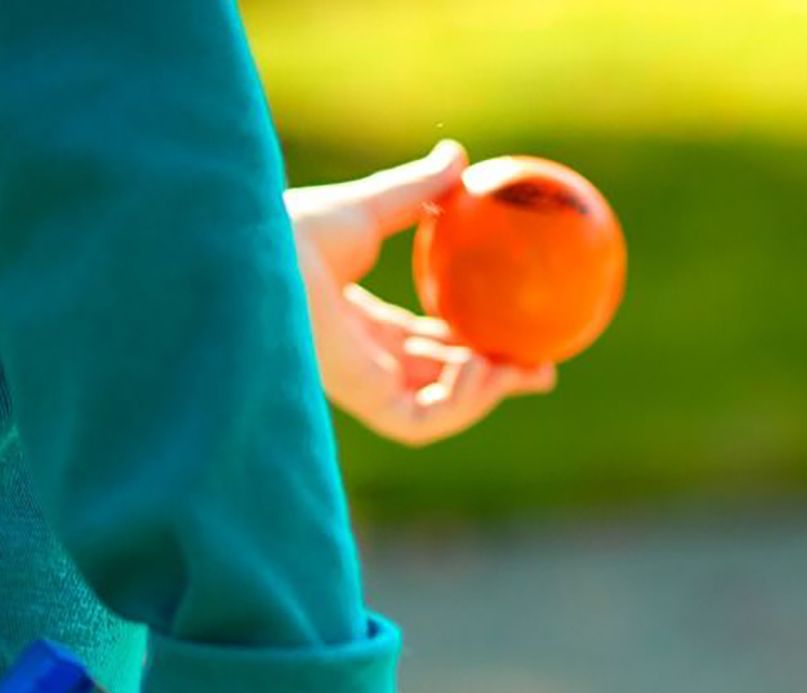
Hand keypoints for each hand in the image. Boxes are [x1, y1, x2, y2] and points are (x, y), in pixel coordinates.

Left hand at [287, 139, 557, 445]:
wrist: (262, 251)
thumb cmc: (294, 228)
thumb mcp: (371, 207)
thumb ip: (417, 191)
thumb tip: (458, 156)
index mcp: (358, 323)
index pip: (424, 346)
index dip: (473, 345)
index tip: (519, 337)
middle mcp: (360, 361)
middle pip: (438, 385)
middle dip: (494, 384)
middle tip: (545, 369)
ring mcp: (360, 385)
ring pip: (434, 412)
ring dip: (483, 397)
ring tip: (518, 368)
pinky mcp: (360, 400)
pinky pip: (420, 422)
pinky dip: (457, 405)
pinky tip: (481, 367)